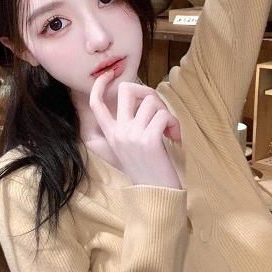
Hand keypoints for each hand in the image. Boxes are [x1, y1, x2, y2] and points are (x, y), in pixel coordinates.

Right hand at [89, 70, 182, 188]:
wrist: (156, 197)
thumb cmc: (148, 172)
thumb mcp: (130, 148)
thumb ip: (130, 126)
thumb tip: (144, 99)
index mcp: (110, 135)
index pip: (96, 103)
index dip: (100, 84)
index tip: (111, 73)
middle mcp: (118, 133)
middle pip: (127, 90)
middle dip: (148, 92)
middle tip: (158, 109)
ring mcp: (132, 136)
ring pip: (152, 102)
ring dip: (167, 114)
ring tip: (170, 132)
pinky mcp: (149, 140)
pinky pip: (164, 115)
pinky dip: (175, 124)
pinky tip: (175, 138)